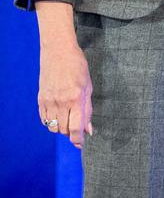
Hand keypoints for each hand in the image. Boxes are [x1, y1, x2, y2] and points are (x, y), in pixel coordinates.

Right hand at [35, 1, 93, 147]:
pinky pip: (43, 118)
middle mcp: (61, 102)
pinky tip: (57, 115)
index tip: (80, 145)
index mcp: (76, 99)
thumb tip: (89, 129)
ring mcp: (48, 101)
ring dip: (60, 128)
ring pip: (52, 126)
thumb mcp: (88, 87)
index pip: (75, 128)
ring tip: (67, 119)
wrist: (58, 53)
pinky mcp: (40, 99)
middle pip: (62, 130)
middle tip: (76, 128)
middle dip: (70, 133)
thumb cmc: (78, 67)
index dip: (78, 140)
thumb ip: (88, 110)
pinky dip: (50, 121)